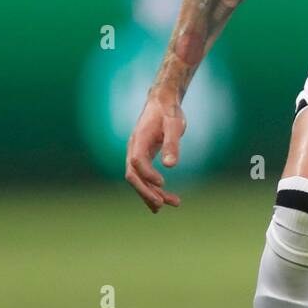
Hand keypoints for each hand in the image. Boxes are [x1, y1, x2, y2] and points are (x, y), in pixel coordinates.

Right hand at [125, 90, 185, 212]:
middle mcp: (134, 148)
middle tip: (161, 204)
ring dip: (153, 193)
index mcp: (139, 139)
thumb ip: (172, 144)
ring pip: (140, 179)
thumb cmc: (169, 112)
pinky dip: (153, 189)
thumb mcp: (174, 125)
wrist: (163, 102)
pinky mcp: (144, 158)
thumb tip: (170, 166)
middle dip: (146, 191)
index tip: (163, 182)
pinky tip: (165, 200)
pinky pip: (144, 177)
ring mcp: (137, 154)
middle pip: (133, 175)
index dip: (147, 174)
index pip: (137, 161)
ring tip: (174, 203)